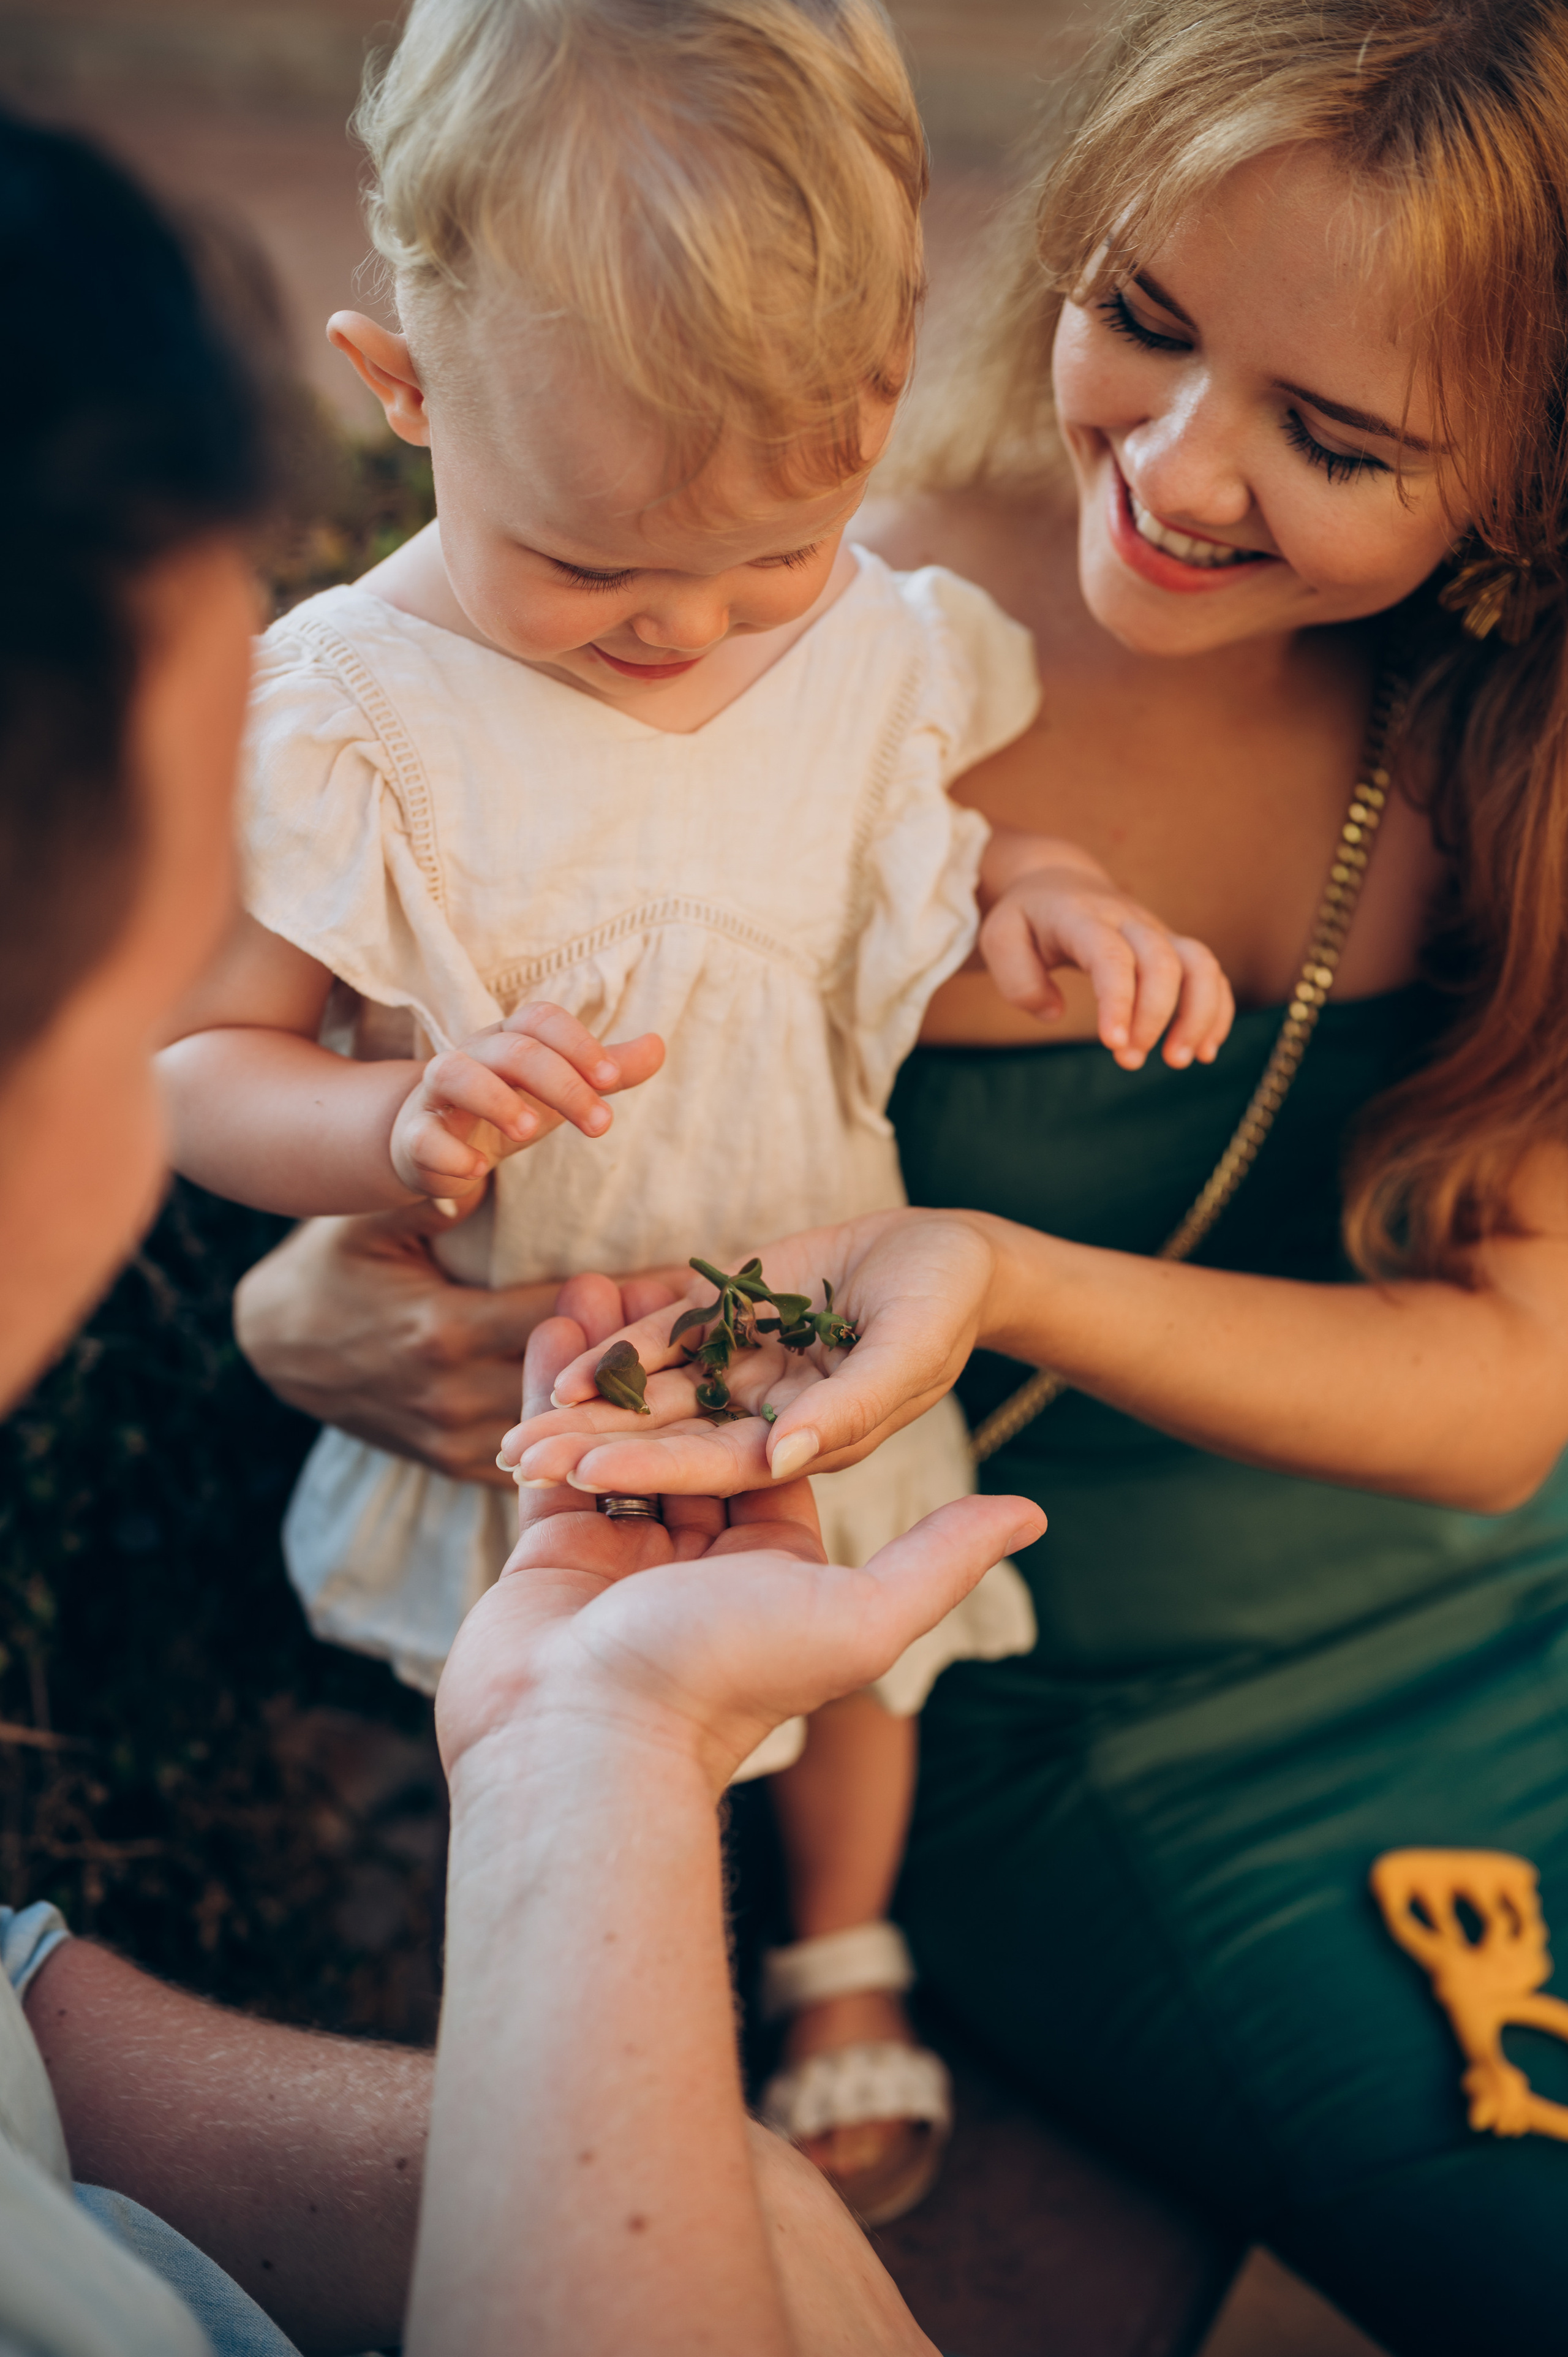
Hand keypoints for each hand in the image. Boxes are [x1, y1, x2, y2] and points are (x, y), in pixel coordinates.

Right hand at [232, 1197, 681, 1485]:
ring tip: (698, 1371)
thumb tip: (478, 1158)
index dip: (625, 1301)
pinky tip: (647, 1417)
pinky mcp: (456, 1465)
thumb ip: (432, 1191)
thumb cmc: (331, 1268)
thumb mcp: (372, 1220)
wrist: (276, 1349)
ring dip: (629, 1399)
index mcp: (441, 1335)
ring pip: (567, 1426)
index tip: (686, 1283)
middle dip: (646, 1353)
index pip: (557, 1317)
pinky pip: (539, 1460)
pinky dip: (590, 1438)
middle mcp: (454, 1398)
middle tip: (713, 1329)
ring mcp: (455, 1441)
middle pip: (575, 1379)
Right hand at [388, 1002, 663, 1201]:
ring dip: (496, 1100)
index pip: (540, 1018)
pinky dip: (450, 1153)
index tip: (612, 1077)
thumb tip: (658, 1045)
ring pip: (454, 1073)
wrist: (437, 1144)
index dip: (577, 1042)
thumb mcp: (562, 1088)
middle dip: (561, 1083)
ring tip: (533, 1130)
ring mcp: (436, 1095)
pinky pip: (422, 1136)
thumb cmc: (507, 1106)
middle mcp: (472, 1055)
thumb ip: (608, 1070)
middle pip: (513, 1048)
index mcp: (509, 1038)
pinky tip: (479, 1170)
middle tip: (600, 1124)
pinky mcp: (415, 1136)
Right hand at [437, 1292, 1042, 1791]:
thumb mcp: (859, 1616)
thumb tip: (1030, 1514)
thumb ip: (940, 1558)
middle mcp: (699, 1559)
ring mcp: (621, 1554)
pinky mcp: (549, 1553)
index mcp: (774, 1565)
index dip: (760, 1377)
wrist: (585, 1747)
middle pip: (690, 1434)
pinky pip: (555, 1456)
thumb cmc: (724, 1679)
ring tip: (597, 1282)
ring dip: (607, 1364)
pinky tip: (557, 1324)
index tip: (756, 1307)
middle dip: (672, 1362)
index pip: (772, 1449)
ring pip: (618, 1435)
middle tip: (659, 1280)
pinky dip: (551, 1391)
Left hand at [495, 1211, 999, 1499]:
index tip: (582, 1477)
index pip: (719, 1466)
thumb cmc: (945, 1306)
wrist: (953, 1253)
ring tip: (519, 1429)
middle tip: (515, 1462)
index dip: (651, 1470)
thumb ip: (849, 1408)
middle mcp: (768, 1419)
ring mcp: (745, 1374)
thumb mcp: (907, 1355)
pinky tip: (565, 1368)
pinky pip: (667, 1341)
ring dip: (591, 1411)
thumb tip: (785, 1453)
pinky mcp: (733, 1324)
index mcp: (809, 1444)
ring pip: (657, 1398)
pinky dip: (621, 1352)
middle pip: (670, 1441)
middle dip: (595, 1451)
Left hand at [980, 847, 1233, 1070]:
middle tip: (1130, 1061)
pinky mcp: (1173, 947)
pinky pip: (1210, 974)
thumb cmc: (1027, 917)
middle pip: (1162, 961)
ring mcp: (1156, 932)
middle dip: (1155, 1017)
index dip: (1119, 1000)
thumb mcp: (999, 937)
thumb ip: (1016, 977)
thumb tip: (1053, 1011)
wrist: (1059, 882)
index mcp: (1081, 918)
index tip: (1116, 1044)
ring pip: (1199, 964)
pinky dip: (1216, 1011)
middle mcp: (1127, 921)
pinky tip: (1202, 1050)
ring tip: (1179, 1060)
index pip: (1110, 955)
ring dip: (1199, 1015)